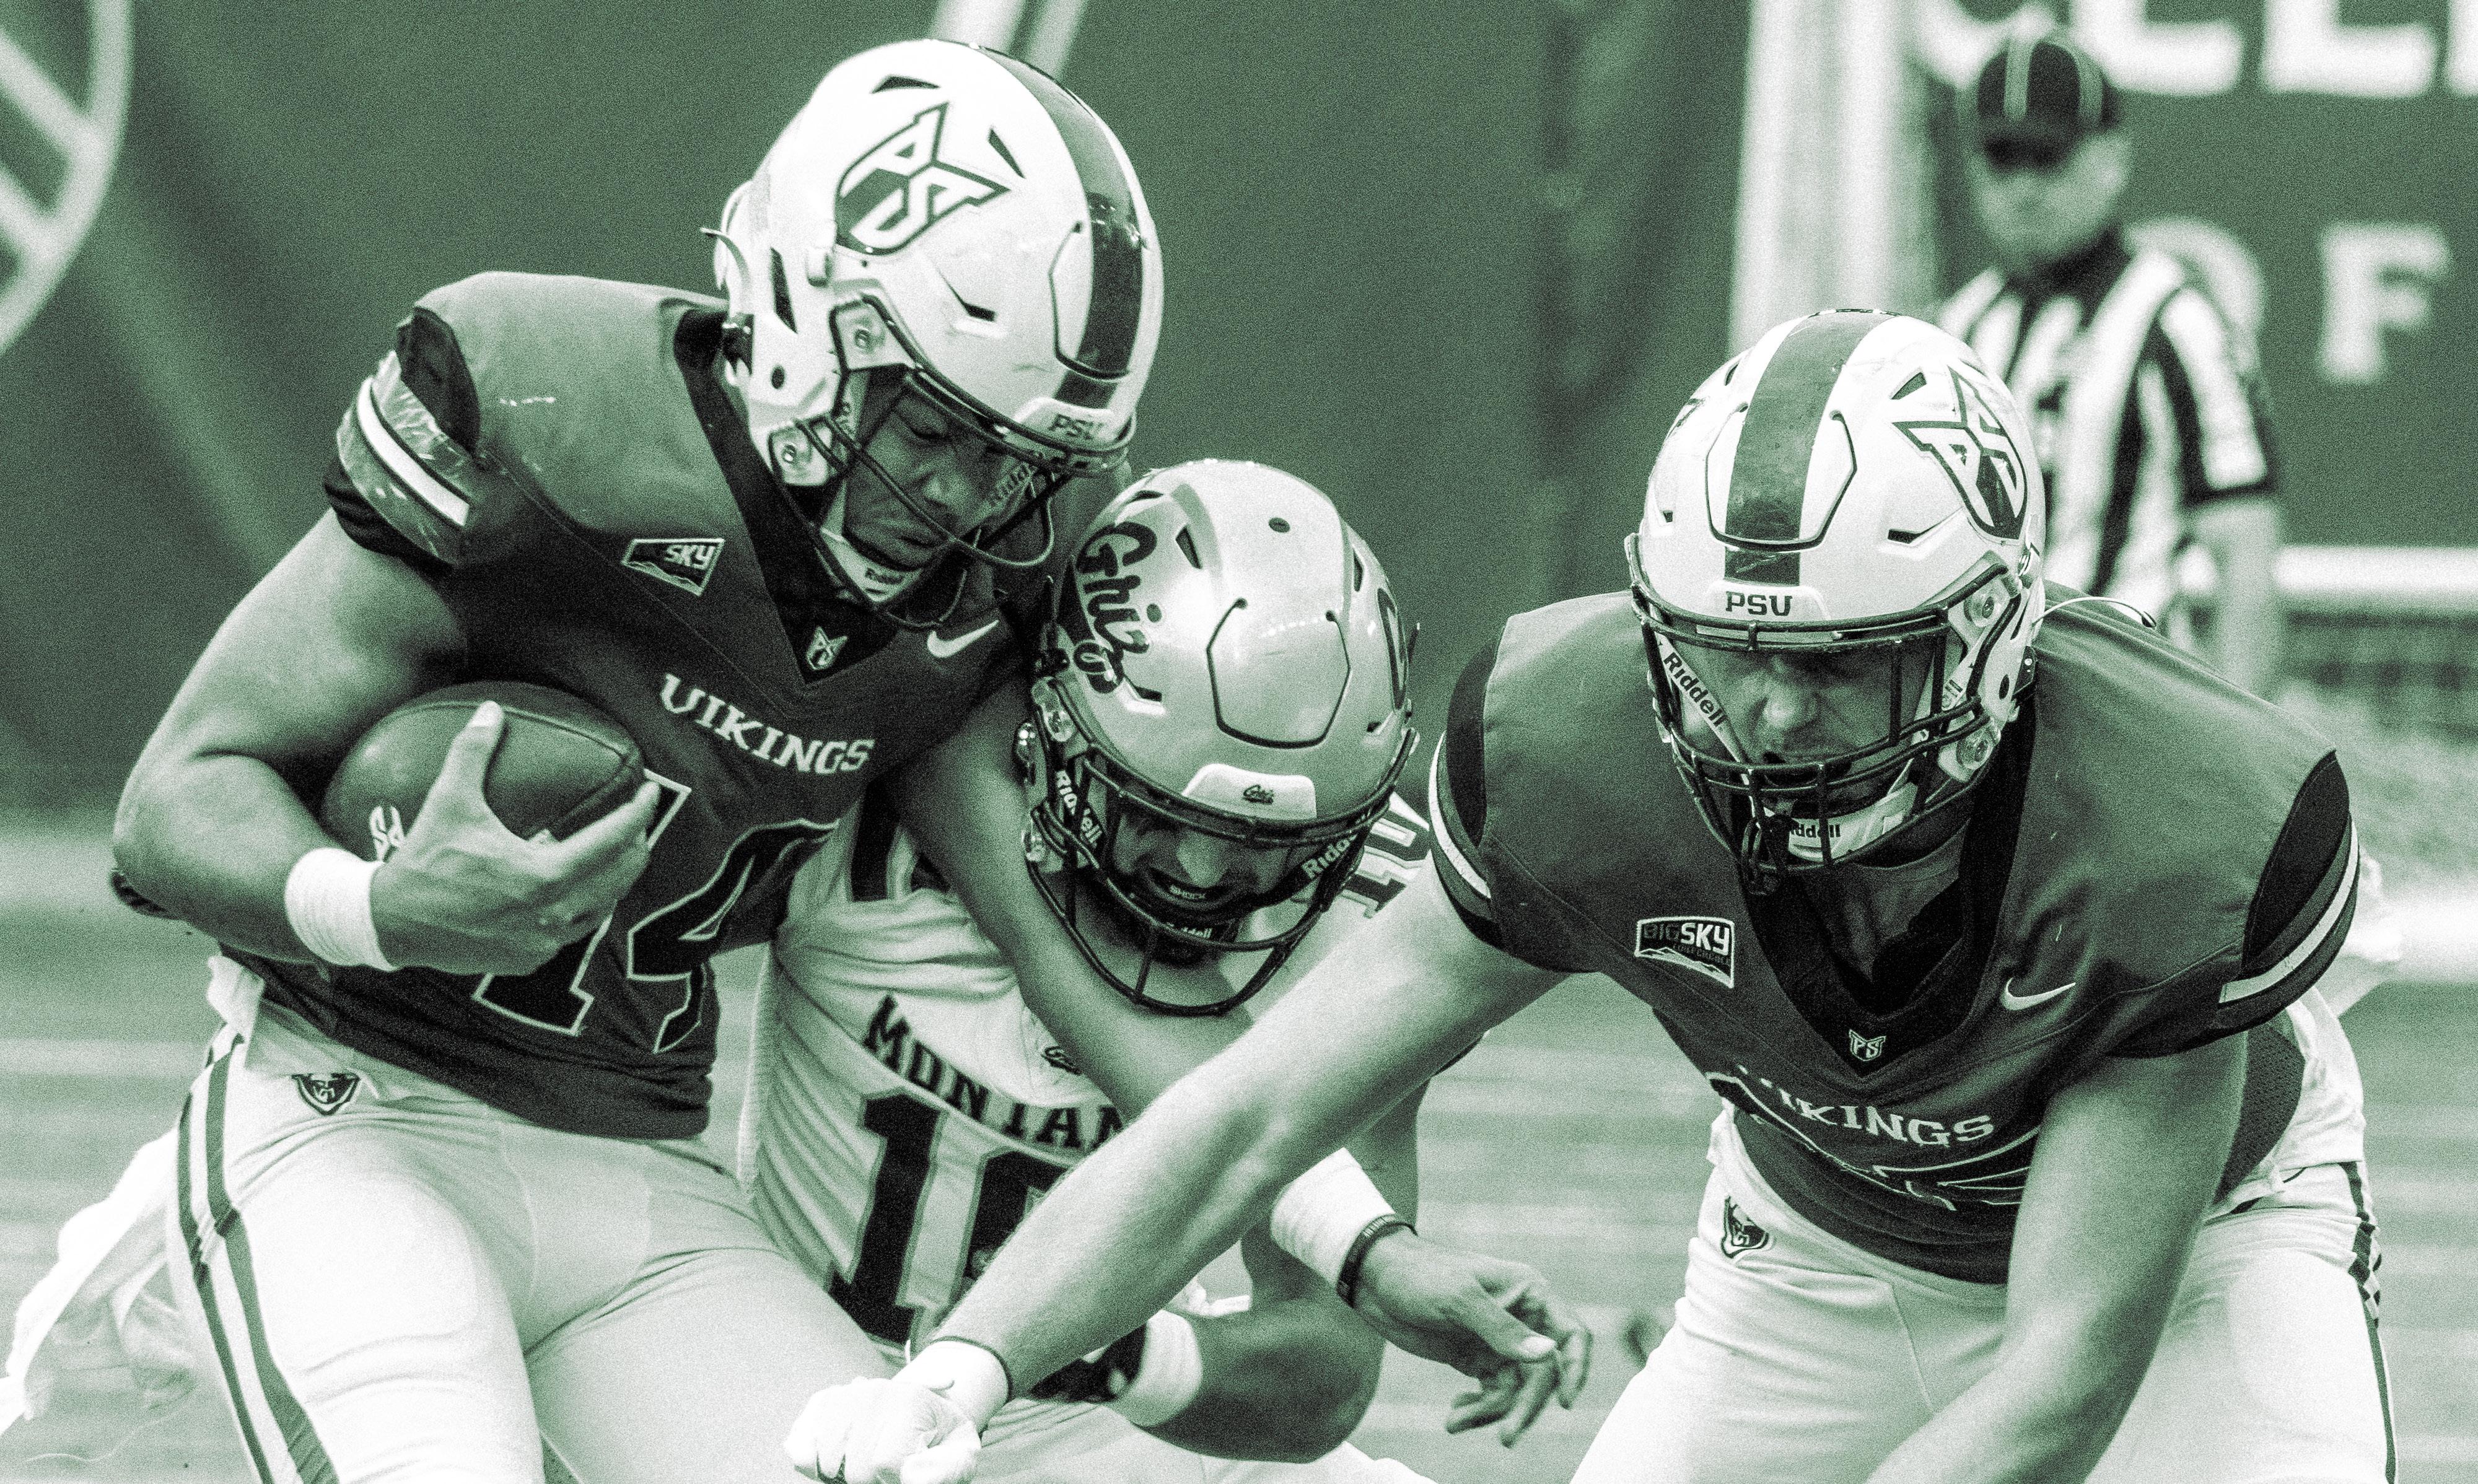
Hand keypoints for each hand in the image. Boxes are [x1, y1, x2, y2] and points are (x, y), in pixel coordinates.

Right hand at [367, 701, 658, 973]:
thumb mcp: (449, 801)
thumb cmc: (424, 860)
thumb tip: (492, 709)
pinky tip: (574, 893)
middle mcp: (551, 916)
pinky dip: (579, 911)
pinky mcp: (526, 961)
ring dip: (612, 884)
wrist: (390, 923)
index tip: (651, 793)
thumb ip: (473, 751)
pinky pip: (569, 934)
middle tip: (639, 826)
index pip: (611, 842)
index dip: (637, 814)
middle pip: (618, 881)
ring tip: (615, 858)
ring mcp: (541, 944)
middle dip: (635, 850)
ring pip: (598, 912)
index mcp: (542, 876)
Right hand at [784, 1376, 981, 1483]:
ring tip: (867, 1463)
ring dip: (844, 1475)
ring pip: (825, 1462)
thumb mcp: (960, 1455)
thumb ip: (945, 1469)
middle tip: (889, 1467)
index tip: (908, 1468)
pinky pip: (798, 1449)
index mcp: (910, 1400)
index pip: (884, 1464)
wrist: (923, 1410)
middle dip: (872, 1480)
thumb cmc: (940, 1441)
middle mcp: (873, 1391)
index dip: (895, 1478)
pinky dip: (810, 1465)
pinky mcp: (820, 1405)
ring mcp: (844, 1396)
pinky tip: (836, 1462)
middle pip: (856, 1469)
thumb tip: (912, 1475)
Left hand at [1348, 1229, 1591, 1445]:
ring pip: (1515, 1390)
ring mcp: (1498, 1342)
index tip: (1563, 1403)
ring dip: (1492, 1412)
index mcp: (1530, 1294)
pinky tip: (1455, 1414)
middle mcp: (1521, 1320)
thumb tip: (1546, 1354)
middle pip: (1542, 1374)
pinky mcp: (1476, 1359)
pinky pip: (1491, 1394)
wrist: (1374, 1279)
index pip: (1572, 1334)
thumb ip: (1501, 1329)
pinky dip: (1477, 1409)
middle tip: (1506, 1437)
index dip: (1576, 1369)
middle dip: (1525, 1406)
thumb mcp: (1459, 1298)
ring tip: (1456, 1421)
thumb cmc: (1420, 1274)